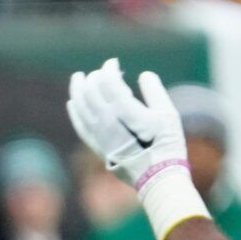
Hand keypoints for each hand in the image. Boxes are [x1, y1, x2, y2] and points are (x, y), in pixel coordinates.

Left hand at [66, 58, 185, 186]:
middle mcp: (109, 124)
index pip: (110, 85)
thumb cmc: (167, 144)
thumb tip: (144, 75)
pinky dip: (75, 113)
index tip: (112, 62)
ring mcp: (100, 137)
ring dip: (78, 91)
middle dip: (94, 78)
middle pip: (93, 94)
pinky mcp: (97, 147)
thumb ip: (155, 92)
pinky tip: (72, 102)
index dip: (108, 70)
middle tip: (100, 71)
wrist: (157, 177)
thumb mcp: (168, 115)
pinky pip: (80, 127)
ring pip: (82, 109)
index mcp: (127, 113)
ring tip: (77, 78)